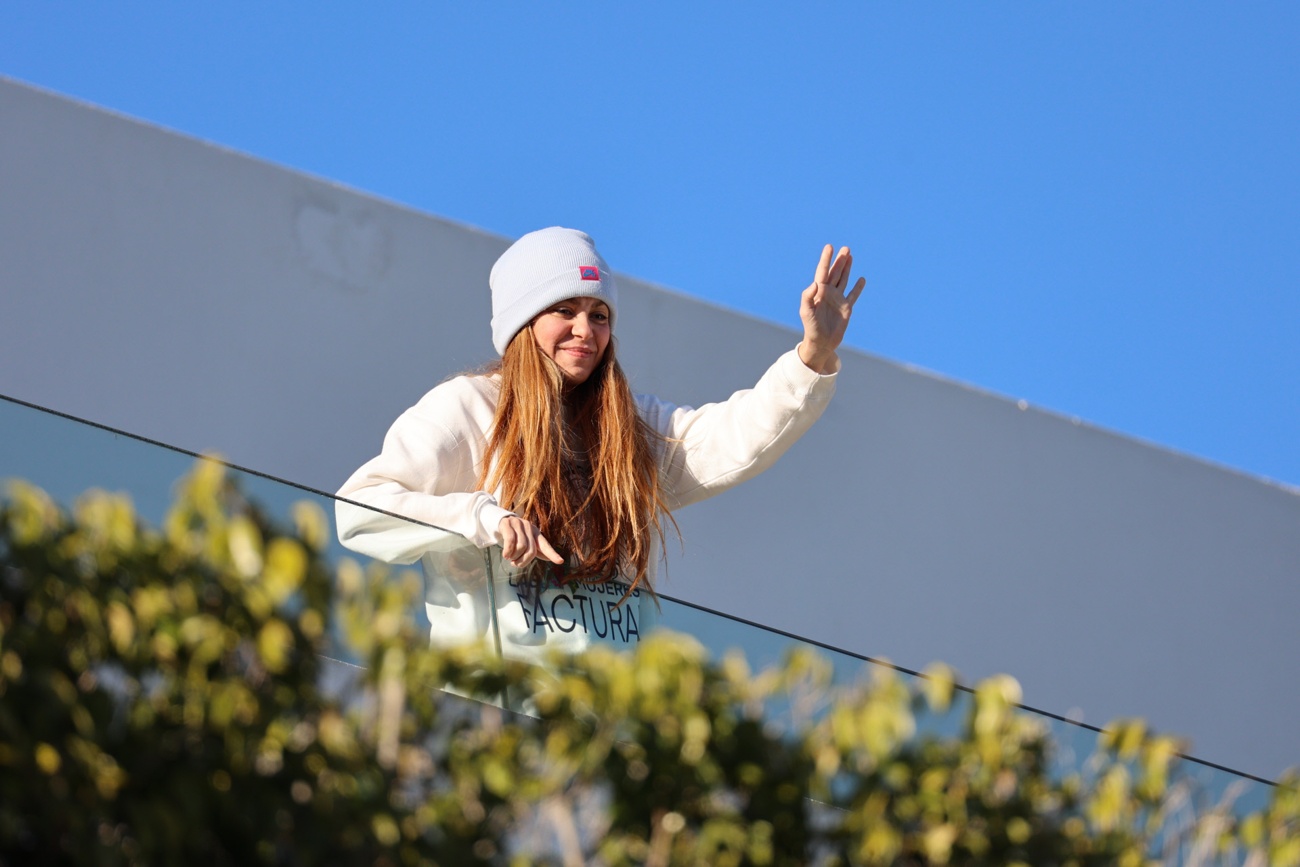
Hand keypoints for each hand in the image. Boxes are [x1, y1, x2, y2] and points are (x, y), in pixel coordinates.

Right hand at [498, 515, 564, 568]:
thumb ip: (536, 549)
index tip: (560, 561)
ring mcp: (518, 524)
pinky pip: (510, 541)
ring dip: (514, 557)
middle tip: (515, 564)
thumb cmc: (514, 534)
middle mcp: (529, 527)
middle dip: (523, 561)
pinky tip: (505, 555)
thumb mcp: (526, 541)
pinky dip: (508, 552)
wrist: (499, 520)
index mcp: (535, 533)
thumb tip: (549, 558)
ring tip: (509, 558)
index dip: (552, 554)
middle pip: (531, 550)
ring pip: (521, 546)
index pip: (545, 545)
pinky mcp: (507, 524)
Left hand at [797, 245, 865, 373]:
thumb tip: (815, 283)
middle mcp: (829, 293)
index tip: (829, 247)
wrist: (821, 342)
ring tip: (850, 256)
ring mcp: (838, 299)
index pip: (822, 271)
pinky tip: (862, 279)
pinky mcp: (846, 308)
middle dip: (840, 260)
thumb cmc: (811, 326)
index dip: (826, 259)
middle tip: (845, 248)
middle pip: (835, 272)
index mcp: (818, 291)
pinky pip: (853, 295)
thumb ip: (808, 296)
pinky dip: (858, 288)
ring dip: (847, 268)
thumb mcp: (806, 311)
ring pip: (844, 280)